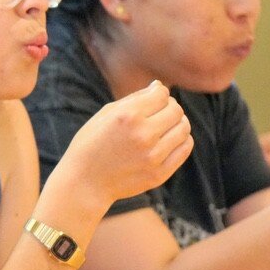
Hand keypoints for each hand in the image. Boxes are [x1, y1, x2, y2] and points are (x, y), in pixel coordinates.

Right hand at [56, 80, 192, 203]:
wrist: (84, 183)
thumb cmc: (91, 144)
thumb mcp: (105, 115)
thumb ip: (134, 99)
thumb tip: (159, 86)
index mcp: (127, 116)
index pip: (162, 94)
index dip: (159, 93)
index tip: (153, 99)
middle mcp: (143, 135)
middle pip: (176, 110)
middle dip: (170, 107)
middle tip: (159, 113)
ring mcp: (153, 156)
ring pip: (183, 128)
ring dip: (177, 123)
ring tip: (165, 126)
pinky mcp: (159, 173)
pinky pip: (184, 148)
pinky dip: (181, 140)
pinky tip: (169, 140)